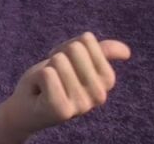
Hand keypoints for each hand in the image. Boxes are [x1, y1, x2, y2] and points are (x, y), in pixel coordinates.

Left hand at [1, 32, 130, 137]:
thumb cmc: (52, 79)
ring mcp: (82, 105)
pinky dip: (38, 77)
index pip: (87, 43)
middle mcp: (99, 95)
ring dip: (46, 68)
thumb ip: (99, 52)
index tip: (64, 62)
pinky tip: (41, 92)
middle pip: (75, 50)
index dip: (68, 46)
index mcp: (106, 80)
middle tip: (54, 75)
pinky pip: (48, 74)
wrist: (26, 105)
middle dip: (57, 57)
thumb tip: (127, 52)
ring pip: (60, 61)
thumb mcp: (74, 59)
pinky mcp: (62, 110)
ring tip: (48, 84)